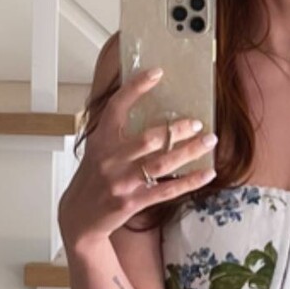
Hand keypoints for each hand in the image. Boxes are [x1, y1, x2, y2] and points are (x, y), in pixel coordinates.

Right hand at [59, 65, 218, 249]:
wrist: (79, 216)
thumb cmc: (94, 179)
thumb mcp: (98, 150)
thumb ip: (118, 133)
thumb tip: (153, 112)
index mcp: (101, 140)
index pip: (116, 107)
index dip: (136, 87)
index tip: (157, 72)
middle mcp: (110, 159)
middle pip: (148, 138)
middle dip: (176, 129)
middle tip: (197, 121)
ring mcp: (121, 182)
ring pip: (162, 163)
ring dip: (190, 151)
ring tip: (210, 141)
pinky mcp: (132, 202)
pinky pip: (167, 190)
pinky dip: (190, 181)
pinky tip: (208, 173)